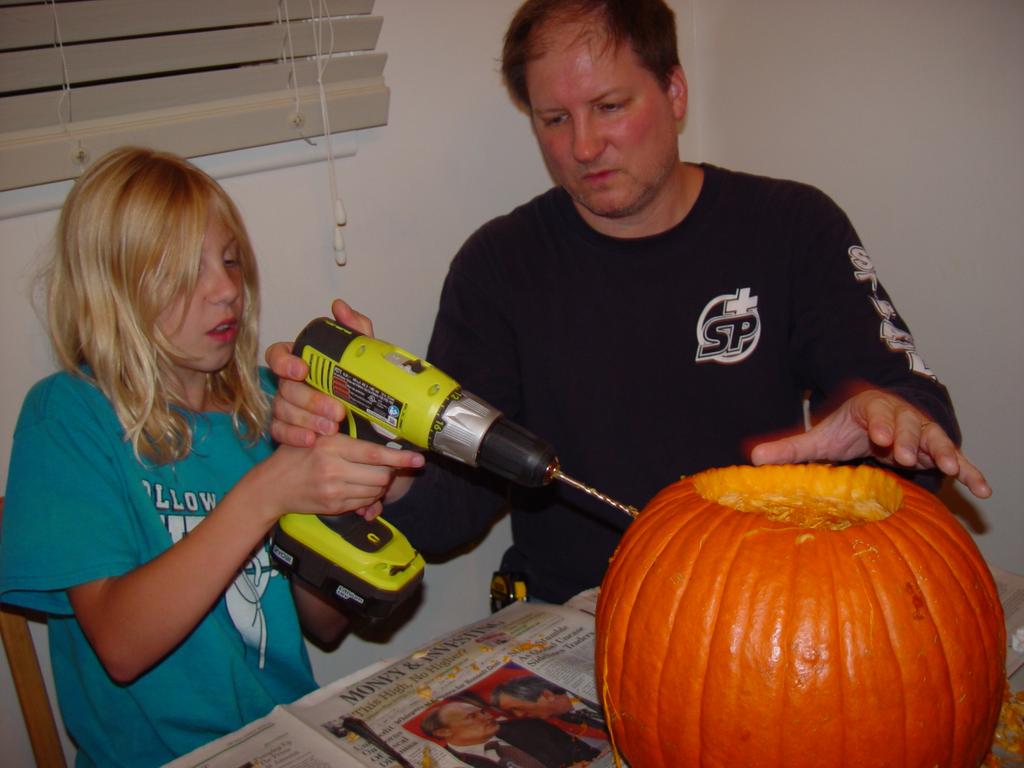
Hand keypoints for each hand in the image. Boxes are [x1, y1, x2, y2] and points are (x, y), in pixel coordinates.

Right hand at [256, 433, 422, 520]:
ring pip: (375, 491)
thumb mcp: (318, 438)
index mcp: (331, 446)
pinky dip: (367, 497)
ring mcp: (334, 491)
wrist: (271, 486)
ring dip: (379, 486)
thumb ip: (346, 440)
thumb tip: (380, 446)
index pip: (374, 454)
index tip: (417, 459)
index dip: (399, 458)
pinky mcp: (333, 507)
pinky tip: (358, 488)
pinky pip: (363, 503)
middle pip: (380, 476)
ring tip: (369, 477)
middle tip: (384, 467)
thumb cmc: (295, 456)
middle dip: (388, 473)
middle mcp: (334, 469)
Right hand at [265, 299, 374, 447]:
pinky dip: (295, 436)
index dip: (284, 362)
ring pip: (283, 411)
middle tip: (337, 411)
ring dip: (307, 419)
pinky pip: (280, 432)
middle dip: (310, 400)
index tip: (303, 370)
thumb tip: (339, 306)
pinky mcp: (285, 428)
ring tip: (332, 429)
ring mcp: (284, 406)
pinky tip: (311, 440)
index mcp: (300, 360)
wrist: (368, 417)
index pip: (277, 354)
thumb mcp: (360, 355)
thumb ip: (354, 329)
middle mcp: (288, 382)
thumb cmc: (357, 381)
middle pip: (285, 388)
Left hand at [750, 389, 990, 498]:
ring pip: (934, 438)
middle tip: (906, 455)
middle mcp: (900, 416)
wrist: (881, 417)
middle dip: (908, 438)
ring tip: (948, 468)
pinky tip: (983, 490)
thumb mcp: (821, 436)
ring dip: (941, 452)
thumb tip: (751, 459)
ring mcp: (922, 432)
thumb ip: (790, 448)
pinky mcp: (938, 449)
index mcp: (871, 409)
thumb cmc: (850, 427)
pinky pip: (957, 459)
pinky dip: (970, 471)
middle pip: (907, 424)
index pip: (875, 413)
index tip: (878, 436)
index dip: (879, 423)